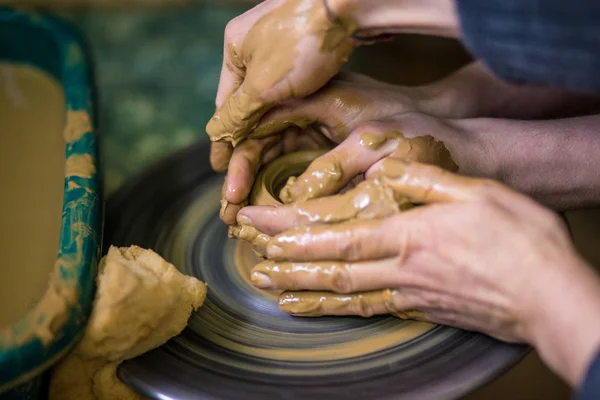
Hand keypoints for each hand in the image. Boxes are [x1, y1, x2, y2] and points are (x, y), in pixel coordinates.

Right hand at [206, 0, 356, 167]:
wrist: (349, 6)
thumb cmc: (302, 42)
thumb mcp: (263, 85)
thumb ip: (238, 113)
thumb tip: (215, 135)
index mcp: (234, 48)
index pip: (225, 102)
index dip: (226, 136)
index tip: (222, 166)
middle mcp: (254, 43)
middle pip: (247, 98)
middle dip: (247, 132)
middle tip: (244, 167)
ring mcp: (282, 42)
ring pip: (271, 91)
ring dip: (269, 121)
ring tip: (269, 153)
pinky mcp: (308, 45)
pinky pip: (292, 83)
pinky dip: (290, 105)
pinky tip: (295, 124)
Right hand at [217, 73, 427, 224]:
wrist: (441, 135)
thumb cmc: (406, 126)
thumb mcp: (365, 142)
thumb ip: (327, 167)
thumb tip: (290, 199)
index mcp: (305, 101)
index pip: (257, 132)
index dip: (239, 165)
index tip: (232, 196)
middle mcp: (303, 118)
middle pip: (259, 152)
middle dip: (241, 184)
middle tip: (230, 218)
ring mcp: (313, 139)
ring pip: (272, 167)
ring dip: (255, 194)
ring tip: (240, 225)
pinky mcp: (326, 161)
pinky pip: (292, 179)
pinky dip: (279, 198)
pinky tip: (272, 220)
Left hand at [239, 159, 599, 384]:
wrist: (549, 294)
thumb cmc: (520, 239)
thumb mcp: (475, 192)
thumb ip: (424, 180)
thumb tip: (385, 168)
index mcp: (408, 235)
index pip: (337, 237)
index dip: (294, 237)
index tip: (261, 232)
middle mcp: (400, 269)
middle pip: (332, 271)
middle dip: (288, 268)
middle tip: (253, 266)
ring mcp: (410, 294)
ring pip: (347, 296)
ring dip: (307, 295)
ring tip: (275, 295)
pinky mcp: (424, 309)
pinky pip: (372, 310)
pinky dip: (342, 310)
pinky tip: (329, 310)